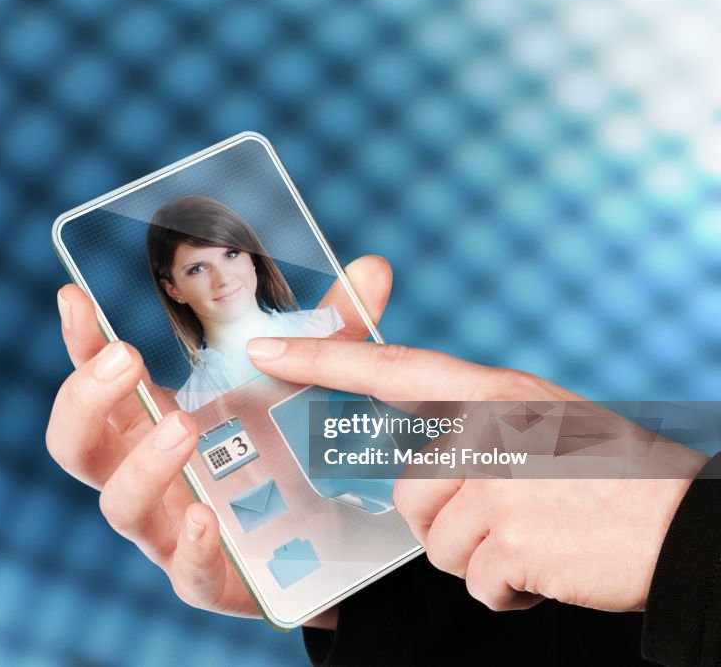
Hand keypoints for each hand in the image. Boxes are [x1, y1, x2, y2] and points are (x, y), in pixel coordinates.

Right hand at [46, 255, 395, 628]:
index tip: (76, 299)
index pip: (95, 378)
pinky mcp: (210, 578)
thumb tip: (372, 269)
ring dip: (143, 466)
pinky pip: (185, 572)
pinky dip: (191, 546)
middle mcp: (148, 472)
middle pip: (76, 446)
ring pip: (120, 505)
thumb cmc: (292, 450)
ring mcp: (172, 526)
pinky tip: (208, 517)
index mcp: (156, 417)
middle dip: (87, 402)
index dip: (78, 342)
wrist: (329, 539)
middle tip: (126, 361)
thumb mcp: (307, 385)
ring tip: (183, 430)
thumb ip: (332, 332)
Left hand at [245, 334, 707, 612]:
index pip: (391, 366)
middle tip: (518, 517)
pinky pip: (476, 582)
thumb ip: (479, 430)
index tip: (265, 352)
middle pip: (413, 493)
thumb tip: (425, 463)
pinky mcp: (512, 539)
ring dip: (485, 558)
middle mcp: (490, 428)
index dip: (323, 357)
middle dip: (451, 522)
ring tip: (541, 541)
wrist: (692, 530)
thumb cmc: (617, 479)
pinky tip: (552, 571)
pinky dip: (512, 591)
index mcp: (496, 392)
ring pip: (439, 543)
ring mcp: (499, 482)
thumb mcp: (545, 424)